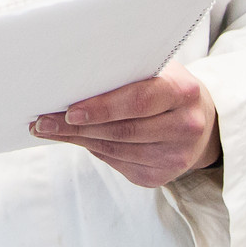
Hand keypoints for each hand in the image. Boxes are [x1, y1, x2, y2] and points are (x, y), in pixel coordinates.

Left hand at [32, 61, 220, 187]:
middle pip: (123, 130)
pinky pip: (119, 164)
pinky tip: (75, 139)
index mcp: (183, 91)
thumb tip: (71, 79)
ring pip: (116, 150)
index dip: (103, 107)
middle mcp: (185, 126)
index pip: (139, 101)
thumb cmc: (166, 87)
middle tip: (44, 121)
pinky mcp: (162, 176)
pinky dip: (93, 150)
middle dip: (78, 127)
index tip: (70, 110)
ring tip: (48, 129)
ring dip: (78, 140)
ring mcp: (176, 156)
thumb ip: (126, 72)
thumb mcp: (156, 70)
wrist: (202, 120)